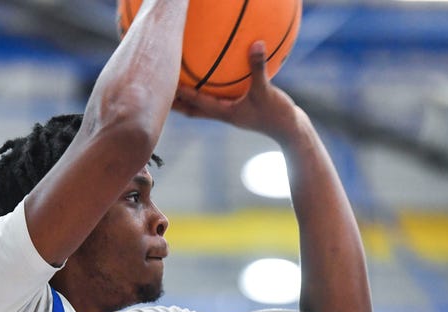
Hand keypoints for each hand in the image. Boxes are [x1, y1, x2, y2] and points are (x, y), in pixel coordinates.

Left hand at [173, 41, 301, 141]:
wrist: (289, 131)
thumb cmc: (276, 114)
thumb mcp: (266, 90)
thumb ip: (259, 68)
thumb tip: (256, 44)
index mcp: (224, 113)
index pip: (196, 103)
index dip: (180, 94)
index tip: (165, 84)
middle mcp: (223, 114)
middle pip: (192, 109)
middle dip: (176, 103)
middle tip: (158, 94)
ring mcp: (229, 114)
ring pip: (202, 107)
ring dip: (188, 100)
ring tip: (174, 90)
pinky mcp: (237, 111)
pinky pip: (218, 100)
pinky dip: (208, 93)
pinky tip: (211, 81)